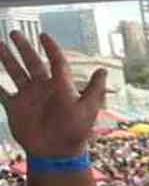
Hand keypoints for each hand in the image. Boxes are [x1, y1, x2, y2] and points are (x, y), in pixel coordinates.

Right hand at [0, 32, 105, 157]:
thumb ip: (94, 88)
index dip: (51, 48)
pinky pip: (1, 93)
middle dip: (23, 48)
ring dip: (6, 59)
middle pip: (31, 63)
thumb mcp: (88, 108)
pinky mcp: (15, 108)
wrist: (57, 153)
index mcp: (60, 86)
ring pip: (15, 72)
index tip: (44, 36)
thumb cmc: (75, 131)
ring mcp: (28, 97)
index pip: (56, 62)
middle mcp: (43, 88)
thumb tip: (103, 69)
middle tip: (15, 33)